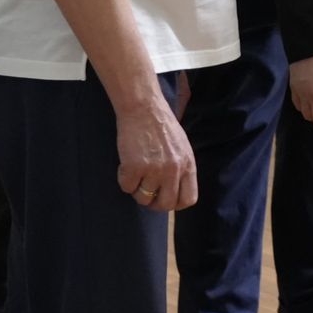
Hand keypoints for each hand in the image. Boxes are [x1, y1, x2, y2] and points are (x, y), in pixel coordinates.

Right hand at [114, 89, 197, 211]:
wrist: (143, 107)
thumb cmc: (161, 124)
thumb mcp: (181, 147)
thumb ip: (181, 168)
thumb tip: (174, 191)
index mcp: (188, 164)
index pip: (188, 199)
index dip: (175, 203)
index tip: (165, 198)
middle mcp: (173, 170)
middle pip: (166, 205)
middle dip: (154, 203)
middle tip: (146, 194)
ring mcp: (154, 170)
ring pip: (143, 198)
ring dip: (137, 190)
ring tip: (136, 174)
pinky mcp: (134, 167)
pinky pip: (127, 187)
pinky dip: (124, 180)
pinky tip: (126, 165)